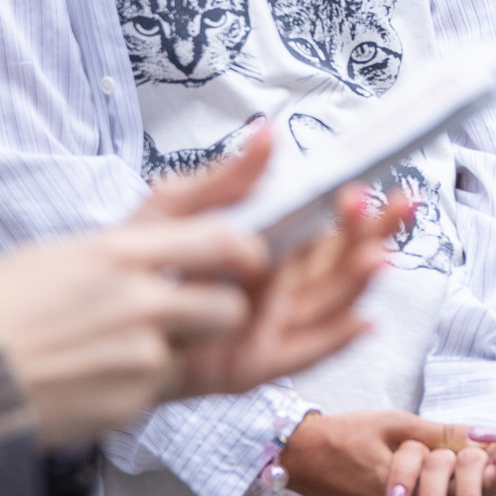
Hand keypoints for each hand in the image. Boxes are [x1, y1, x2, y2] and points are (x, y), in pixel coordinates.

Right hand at [0, 220, 261, 449]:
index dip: (247, 251)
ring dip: (186, 349)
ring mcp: (138, 358)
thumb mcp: (66, 250)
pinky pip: (164, 391)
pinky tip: (99, 378)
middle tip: (189, 310)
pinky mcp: (130, 405)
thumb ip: (140, 231)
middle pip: (229, 304)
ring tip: (132, 347)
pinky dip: (145, 385)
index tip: (249, 257)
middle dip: (219, 309)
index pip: (222, 239)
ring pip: (202, 350)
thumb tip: (191, 195)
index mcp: (116, 253)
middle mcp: (136, 302)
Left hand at [132, 127, 414, 399]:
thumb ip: (229, 178)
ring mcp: (272, 325)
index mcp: (273, 248)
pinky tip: (362, 322)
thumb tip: (268, 132)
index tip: (368, 187)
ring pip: (331, 301)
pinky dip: (335, 340)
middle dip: (373, 234)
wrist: (101, 321)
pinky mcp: (256, 363)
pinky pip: (304, 352)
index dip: (355, 210)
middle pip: (342, 261)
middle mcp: (282, 286)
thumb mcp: (180, 209)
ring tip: (379, 256)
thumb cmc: (142, 265)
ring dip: (359, 279)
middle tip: (394, 209)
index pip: (330, 227)